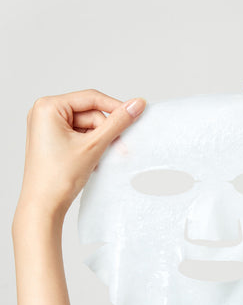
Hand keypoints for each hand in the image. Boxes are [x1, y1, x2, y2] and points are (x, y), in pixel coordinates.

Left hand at [16, 89, 145, 219]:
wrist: (44, 205)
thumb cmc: (57, 177)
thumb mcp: (93, 145)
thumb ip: (117, 122)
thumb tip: (136, 104)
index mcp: (48, 107)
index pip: (91, 98)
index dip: (115, 107)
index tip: (134, 115)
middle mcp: (45, 114)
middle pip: (90, 114)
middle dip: (107, 132)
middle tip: (120, 149)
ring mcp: (48, 128)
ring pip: (87, 127)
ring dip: (101, 141)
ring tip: (104, 158)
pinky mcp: (54, 141)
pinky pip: (80, 137)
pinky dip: (92, 147)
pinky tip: (95, 160)